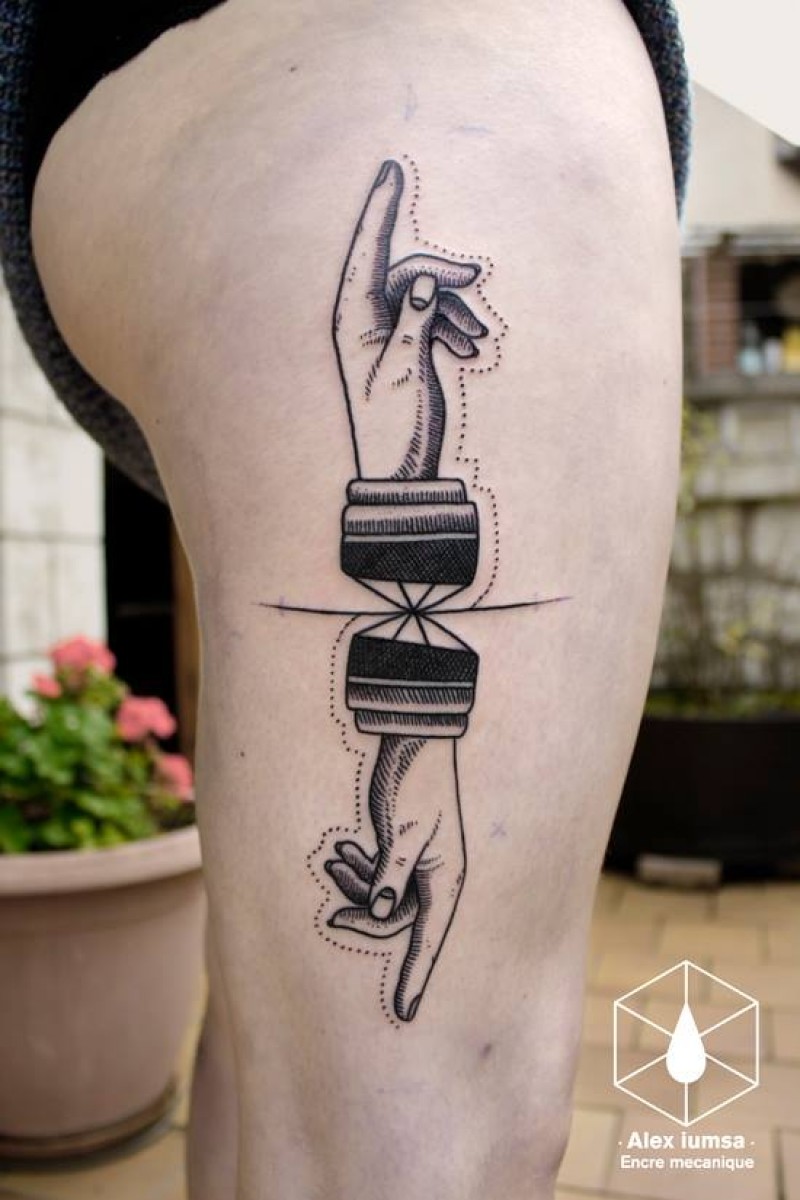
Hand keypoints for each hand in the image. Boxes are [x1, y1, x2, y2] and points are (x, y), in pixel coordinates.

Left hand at [325, 735, 464, 1021]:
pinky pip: (377, 876)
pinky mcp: (400, 848)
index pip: (427, 940)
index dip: (415, 978)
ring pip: (381, 899)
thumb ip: (390, 875)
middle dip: (362, 917)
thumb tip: (378, 914)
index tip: (403, 1012)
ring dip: (356, 886)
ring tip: (335, 857)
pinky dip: (358, 869)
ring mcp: (417, 863)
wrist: (411, 736)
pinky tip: (342, 849)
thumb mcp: (402, 830)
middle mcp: (434, 876)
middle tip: (331, 915)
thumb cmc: (412, 781)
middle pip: (394, 921)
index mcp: (444, 877)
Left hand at [333, 160, 486, 479]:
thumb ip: (416, 319)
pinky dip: (452, 326)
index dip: (380, 210)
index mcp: (354, 320)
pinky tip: (471, 348)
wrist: (401, 472)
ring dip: (454, 309)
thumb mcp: (407, 369)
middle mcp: (364, 321)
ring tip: (477, 340)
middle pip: (404, 270)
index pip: (367, 252)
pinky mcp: (404, 348)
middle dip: (441, 273)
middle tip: (474, 279)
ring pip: (424, 295)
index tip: (391, 169)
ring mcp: (385, 334)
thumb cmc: (397, 426)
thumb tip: (425, 279)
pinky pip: (430, 318)